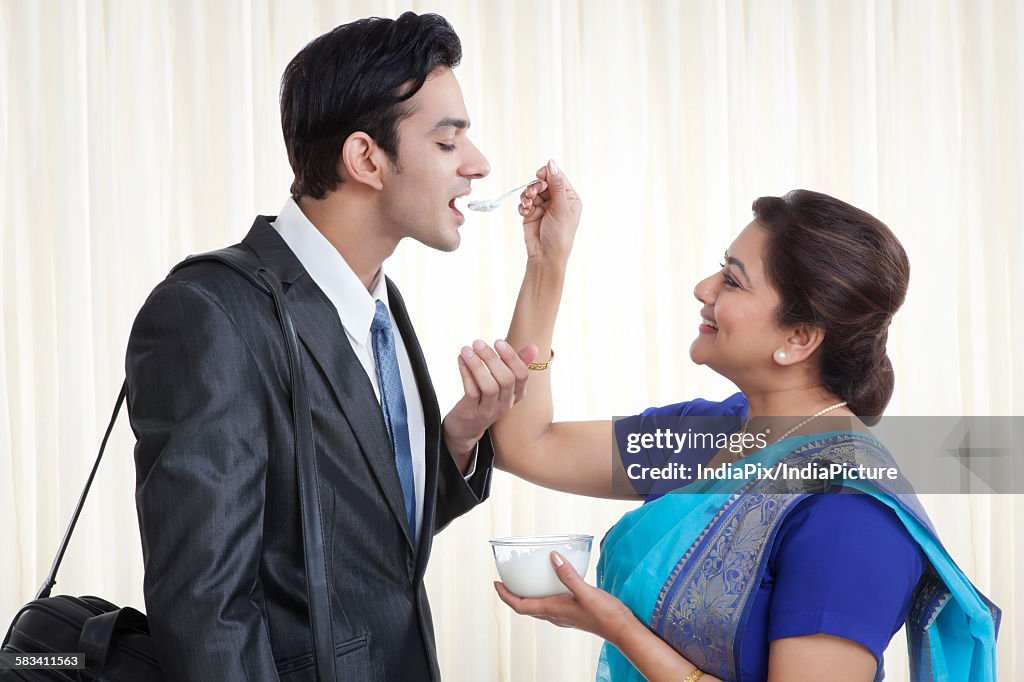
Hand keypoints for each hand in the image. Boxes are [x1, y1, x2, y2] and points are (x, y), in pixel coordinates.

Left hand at [442, 339, 538, 461]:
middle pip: (506, 380)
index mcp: (516, 395)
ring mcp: (488, 410)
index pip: (522, 375)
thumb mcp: (503, 384)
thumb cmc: (485, 399)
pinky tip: (461, 360)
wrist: (465, 428)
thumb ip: (516, 365)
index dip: (512, 357)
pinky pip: (471, 391)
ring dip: (477, 365)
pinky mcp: (471, 413)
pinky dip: (465, 373)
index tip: (499, 341)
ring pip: (489, 387)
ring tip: (466, 349)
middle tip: (478, 343)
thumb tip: (533, 347)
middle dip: (492, 358)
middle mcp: (505, 404)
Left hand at [494, 551, 635, 646]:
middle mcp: (555, 615)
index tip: (496, 583)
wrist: (622, 629)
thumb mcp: (586, 592)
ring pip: (537, 606)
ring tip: (524, 581)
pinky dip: (543, 594)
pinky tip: (552, 584)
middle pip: (525, 606)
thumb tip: (552, 557)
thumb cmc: (605, 615)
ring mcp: (563, 615)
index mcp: (553, 610)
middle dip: (512, 594)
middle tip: (506, 580)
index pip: (520, 605)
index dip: (505, 595)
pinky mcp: (572, 613)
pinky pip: (550, 604)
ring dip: (527, 595)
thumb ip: (568, 574)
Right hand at [518, 159, 581, 264]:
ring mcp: (543, 206)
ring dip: (527, 195)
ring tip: (528, 204)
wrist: (545, 255)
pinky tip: (525, 211)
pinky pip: (524, 201)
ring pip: (531, 191)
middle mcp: (557, 200)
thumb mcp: (561, 208)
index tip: (539, 175)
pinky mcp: (531, 213)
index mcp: (569, 197)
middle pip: (542, 182)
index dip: (547, 173)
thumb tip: (551, 163)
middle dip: (535, 186)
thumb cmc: (559, 235)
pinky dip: (523, 204)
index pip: (557, 177)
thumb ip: (556, 185)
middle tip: (532, 194)